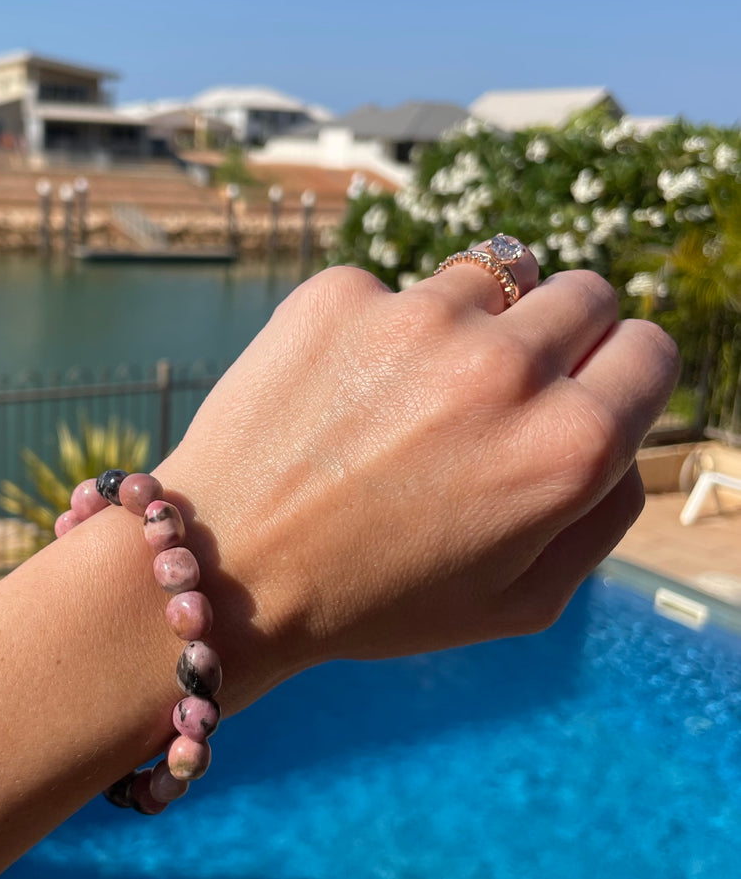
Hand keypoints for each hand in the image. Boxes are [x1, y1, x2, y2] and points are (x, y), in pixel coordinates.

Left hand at [157, 249, 678, 700]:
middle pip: (584, 293)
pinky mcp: (337, 295)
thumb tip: (624, 435)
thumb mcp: (519, 604)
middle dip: (560, 337)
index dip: (619, 374)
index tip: (581, 392)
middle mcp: (504, 367)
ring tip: (413, 394)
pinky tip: (340, 394)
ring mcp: (415, 319)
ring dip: (474, 322)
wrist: (228, 569)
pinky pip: (395, 289)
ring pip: (494, 274)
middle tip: (498, 392)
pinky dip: (381, 331)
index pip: (650, 349)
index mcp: (566, 446)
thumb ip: (602, 513)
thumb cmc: (372, 598)